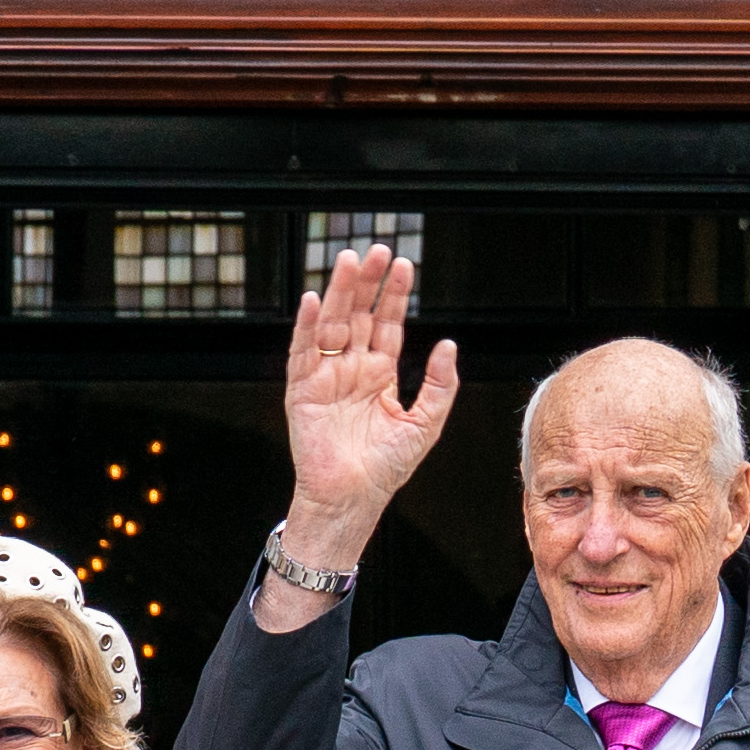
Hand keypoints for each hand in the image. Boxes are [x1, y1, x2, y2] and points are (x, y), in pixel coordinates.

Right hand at [274, 242, 459, 578]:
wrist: (353, 499)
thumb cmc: (386, 468)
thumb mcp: (424, 424)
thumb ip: (440, 385)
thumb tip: (447, 344)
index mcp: (380, 373)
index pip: (387, 323)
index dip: (394, 295)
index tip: (403, 265)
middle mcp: (352, 368)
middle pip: (358, 315)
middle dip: (367, 283)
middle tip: (375, 251)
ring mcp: (326, 376)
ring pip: (332, 324)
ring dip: (338, 293)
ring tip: (347, 262)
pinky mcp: (302, 390)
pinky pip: (303, 352)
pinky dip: (307, 326)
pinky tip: (315, 300)